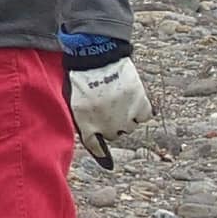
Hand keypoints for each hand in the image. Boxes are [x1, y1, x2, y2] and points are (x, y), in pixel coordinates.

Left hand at [67, 55, 152, 169]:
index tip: (106, 160)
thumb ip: (80, 120)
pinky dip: (140, 110)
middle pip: (113, 135)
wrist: (97, 57)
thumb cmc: (80, 76)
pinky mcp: (141, 105)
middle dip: (110, 126)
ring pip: (129, 126)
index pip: (94, 146)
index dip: (100, 152)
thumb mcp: (72, 100)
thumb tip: (91, 135)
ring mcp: (125, 116)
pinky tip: (132, 100)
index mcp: (86, 123)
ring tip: (117, 100)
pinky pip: (144, 116)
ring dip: (124, 117)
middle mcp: (107, 125)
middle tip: (107, 110)